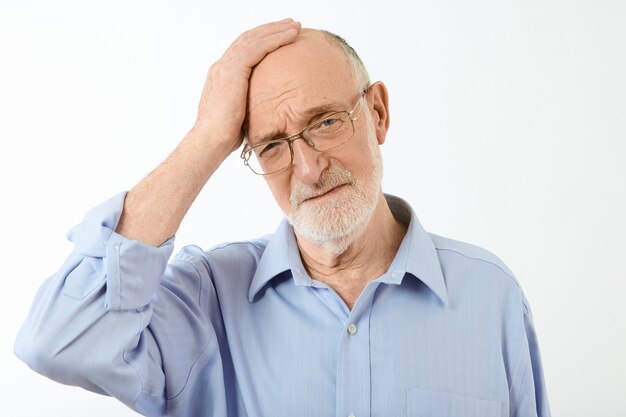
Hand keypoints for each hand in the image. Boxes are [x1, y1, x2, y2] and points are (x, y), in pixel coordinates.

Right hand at [193, 18, 300, 153]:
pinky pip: (258, 48)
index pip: (243, 50)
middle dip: (270, 29)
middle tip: (290, 24)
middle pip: (249, 38)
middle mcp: (222, 66)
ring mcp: (226, 66)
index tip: (278, 36)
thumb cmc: (225, 136)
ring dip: (276, 30)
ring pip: (254, 39)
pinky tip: (290, 36)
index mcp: (222, 75)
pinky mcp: (233, 70)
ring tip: (295, 25)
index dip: (261, 40)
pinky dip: (275, 39)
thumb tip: (267, 110)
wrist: (211, 140)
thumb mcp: (241, 114)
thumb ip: (250, 104)